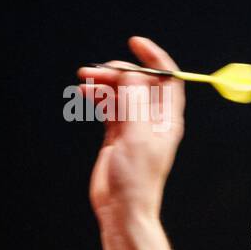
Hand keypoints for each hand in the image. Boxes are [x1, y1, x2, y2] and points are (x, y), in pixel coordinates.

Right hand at [78, 36, 185, 223]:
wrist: (121, 207)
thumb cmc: (136, 177)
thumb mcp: (136, 136)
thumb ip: (134, 102)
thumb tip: (133, 73)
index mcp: (167, 119)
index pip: (167, 79)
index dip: (154, 58)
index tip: (135, 42)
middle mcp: (152, 119)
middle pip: (139, 82)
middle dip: (118, 72)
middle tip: (95, 71)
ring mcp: (134, 126)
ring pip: (120, 93)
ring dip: (103, 83)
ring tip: (83, 81)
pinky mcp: (116, 134)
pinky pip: (108, 106)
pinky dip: (97, 97)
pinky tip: (83, 94)